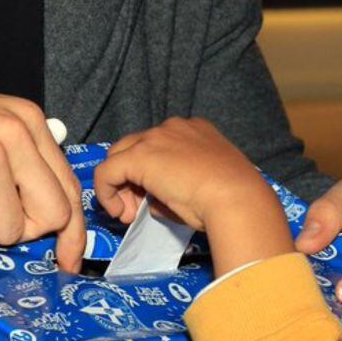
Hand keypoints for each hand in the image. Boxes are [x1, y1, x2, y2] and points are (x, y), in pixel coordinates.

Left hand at [93, 117, 293, 274]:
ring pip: (119, 157)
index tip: (152, 200)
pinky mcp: (138, 156)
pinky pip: (106, 172)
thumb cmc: (230, 197)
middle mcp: (174, 127)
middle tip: (136, 208)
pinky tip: (119, 212)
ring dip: (120, 186)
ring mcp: (155, 138)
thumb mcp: (205, 184)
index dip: (150, 175)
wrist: (235, 197)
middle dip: (131, 179)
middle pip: (135, 147)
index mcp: (196, 129)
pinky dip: (106, 192)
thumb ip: (176, 185)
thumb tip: (151, 202)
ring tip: (129, 213)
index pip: (159, 146)